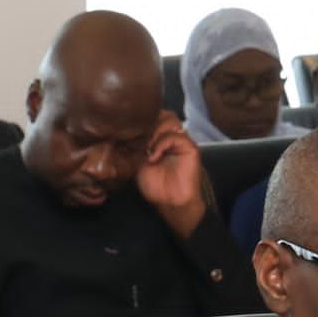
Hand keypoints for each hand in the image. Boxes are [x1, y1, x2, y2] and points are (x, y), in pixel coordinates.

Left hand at [138, 112, 211, 239]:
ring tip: (146, 147)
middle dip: (148, 124)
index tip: (129, 133)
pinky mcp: (190, 148)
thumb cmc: (155, 185)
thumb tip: (127, 132)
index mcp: (160, 138)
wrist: (170, 202)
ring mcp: (182, 140)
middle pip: (162, 114)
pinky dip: (162, 143)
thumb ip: (136, 146)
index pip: (153, 117)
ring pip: (170, 119)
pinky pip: (176, 136)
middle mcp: (172, 136)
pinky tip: (154, 156)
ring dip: (155, 131)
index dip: (141, 122)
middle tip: (138, 140)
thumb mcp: (138, 162)